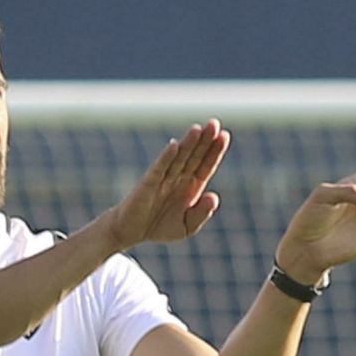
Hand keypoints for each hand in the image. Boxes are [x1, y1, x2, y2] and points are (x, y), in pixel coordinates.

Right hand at [105, 122, 230, 249]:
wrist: (131, 232)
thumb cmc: (159, 227)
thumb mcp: (187, 227)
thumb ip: (201, 213)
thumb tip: (214, 196)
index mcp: (191, 186)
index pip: (205, 165)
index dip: (214, 151)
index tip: (225, 136)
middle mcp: (178, 178)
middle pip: (194, 156)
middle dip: (204, 140)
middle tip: (214, 123)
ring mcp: (163, 179)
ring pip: (178, 158)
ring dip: (187, 143)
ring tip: (198, 129)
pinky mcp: (147, 184)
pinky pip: (158, 168)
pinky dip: (166, 157)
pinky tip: (174, 146)